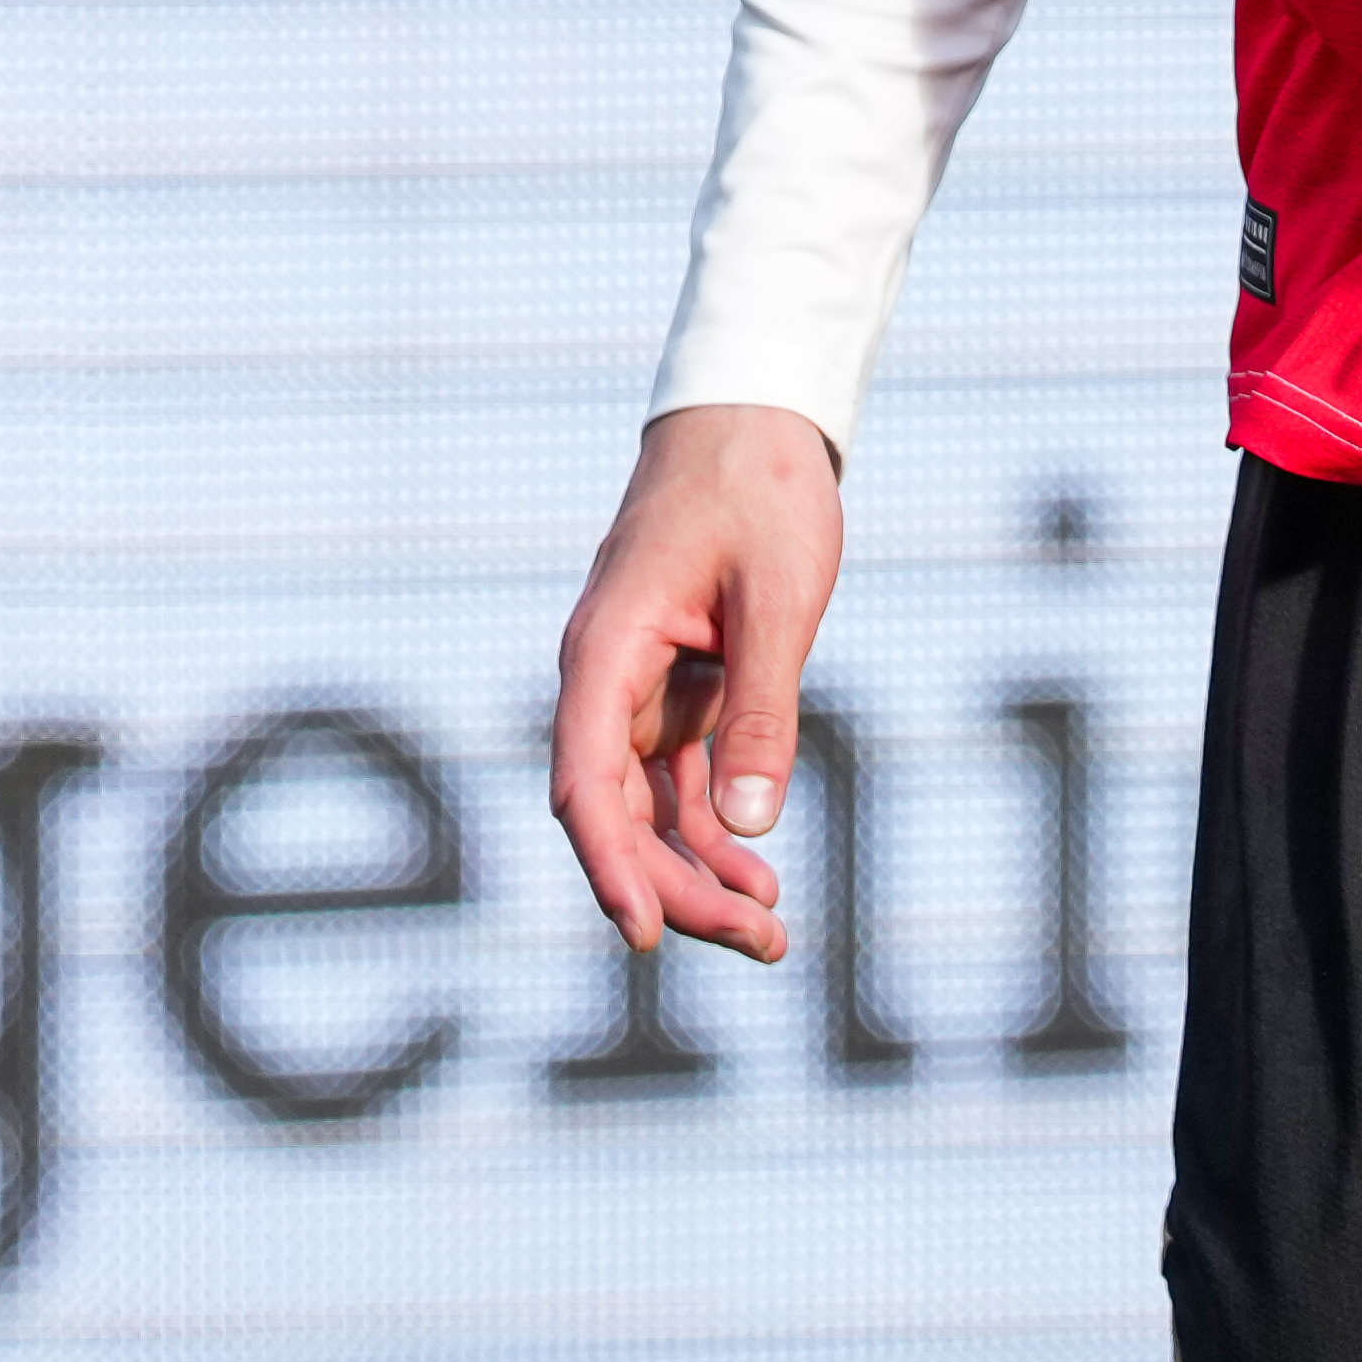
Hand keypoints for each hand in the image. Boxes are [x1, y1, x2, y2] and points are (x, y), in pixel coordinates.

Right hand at [548, 401, 841, 964]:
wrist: (754, 419)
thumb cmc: (759, 492)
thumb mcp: (777, 601)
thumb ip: (763, 711)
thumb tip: (752, 828)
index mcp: (606, 649)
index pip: (584, 781)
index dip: (608, 863)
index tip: (643, 933)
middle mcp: (606, 679)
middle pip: (616, 813)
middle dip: (678, 886)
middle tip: (763, 942)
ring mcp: (637, 689)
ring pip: (647, 808)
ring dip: (698, 871)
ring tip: (771, 934)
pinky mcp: (675, 690)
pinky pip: (679, 781)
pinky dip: (714, 830)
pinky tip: (759, 874)